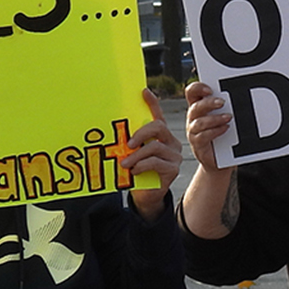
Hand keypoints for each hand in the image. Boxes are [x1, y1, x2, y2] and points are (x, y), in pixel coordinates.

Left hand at [121, 89, 182, 220]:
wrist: (146, 196)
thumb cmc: (137, 173)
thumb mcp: (132, 155)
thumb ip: (129, 144)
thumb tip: (114, 133)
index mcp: (160, 136)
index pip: (158, 115)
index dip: (152, 103)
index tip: (143, 91)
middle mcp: (170, 142)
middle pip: (158, 127)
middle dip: (141, 133)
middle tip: (128, 143)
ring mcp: (173, 155)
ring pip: (155, 146)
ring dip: (137, 155)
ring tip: (125, 164)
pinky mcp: (173, 169)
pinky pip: (156, 162)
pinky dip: (142, 165)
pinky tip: (135, 170)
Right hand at [183, 79, 232, 174]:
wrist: (220, 161)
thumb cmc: (224, 136)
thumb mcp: (224, 119)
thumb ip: (228, 107)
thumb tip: (243, 95)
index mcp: (198, 107)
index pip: (191, 92)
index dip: (198, 88)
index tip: (210, 89)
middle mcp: (193, 118)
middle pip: (195, 106)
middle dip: (208, 103)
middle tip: (222, 102)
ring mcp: (193, 132)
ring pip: (198, 122)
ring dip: (214, 118)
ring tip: (228, 118)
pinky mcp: (197, 144)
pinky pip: (202, 136)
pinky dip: (214, 131)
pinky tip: (225, 128)